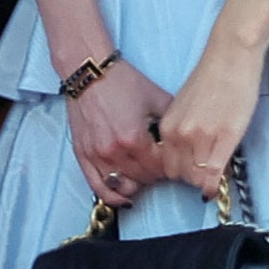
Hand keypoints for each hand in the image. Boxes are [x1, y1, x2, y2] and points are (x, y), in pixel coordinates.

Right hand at [66, 56, 173, 210]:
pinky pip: (97, 187)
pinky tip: (123, 197)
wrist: (89, 71)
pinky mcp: (83, 155)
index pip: (159, 169)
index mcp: (135, 138)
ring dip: (136, 185)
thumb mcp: (157, 98)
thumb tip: (185, 141)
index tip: (173, 163)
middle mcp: (114, 151)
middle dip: (155, 175)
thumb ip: (172, 123)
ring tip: (143, 176)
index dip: (170, 168)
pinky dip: (112, 196)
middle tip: (161, 167)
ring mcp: (96, 155)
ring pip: (122, 187)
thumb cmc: (120, 81)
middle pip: (143, 179)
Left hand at [155, 44, 262, 204]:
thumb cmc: (211, 78)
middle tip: (203, 174)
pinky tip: (217, 189)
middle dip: (190, 178)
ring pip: (195, 177)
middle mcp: (179, 134)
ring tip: (213, 175)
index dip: (178, 171)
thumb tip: (183, 153)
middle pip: (178, 175)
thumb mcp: (185, 107)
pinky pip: (214, 175)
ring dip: (203, 181)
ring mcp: (200, 138)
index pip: (165, 164)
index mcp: (168, 126)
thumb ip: (180, 130)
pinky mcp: (224, 138)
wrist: (230, 58)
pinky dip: (214, 185)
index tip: (189, 171)